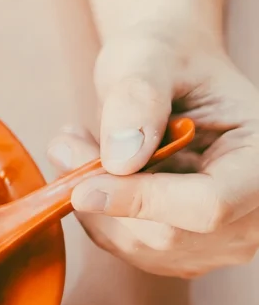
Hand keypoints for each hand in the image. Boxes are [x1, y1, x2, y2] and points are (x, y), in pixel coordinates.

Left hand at [47, 31, 258, 277]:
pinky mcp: (183, 249)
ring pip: (137, 245)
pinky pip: (125, 245)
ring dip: (93, 202)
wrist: (173, 73)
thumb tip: (120, 159)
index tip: (81, 188)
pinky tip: (94, 169)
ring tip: (77, 145)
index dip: (141, 202)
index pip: (209, 205)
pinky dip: (96, 211)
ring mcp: (222, 238)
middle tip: (66, 144)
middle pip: (166, 235)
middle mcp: (255, 210)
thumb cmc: (167, 56)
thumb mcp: (149, 55)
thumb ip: (137, 97)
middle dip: (103, 195)